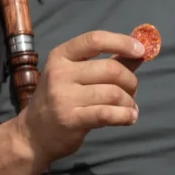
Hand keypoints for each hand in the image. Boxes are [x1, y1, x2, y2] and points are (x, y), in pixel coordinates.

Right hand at [16, 30, 141, 164]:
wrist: (33, 134)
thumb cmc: (60, 100)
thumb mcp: (76, 75)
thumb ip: (109, 62)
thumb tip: (141, 50)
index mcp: (60, 56)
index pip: (94, 40)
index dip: (121, 42)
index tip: (140, 50)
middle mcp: (59, 73)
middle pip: (111, 69)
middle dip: (130, 81)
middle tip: (131, 91)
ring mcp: (63, 97)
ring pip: (113, 93)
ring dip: (129, 102)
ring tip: (128, 108)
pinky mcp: (71, 120)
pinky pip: (108, 114)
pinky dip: (125, 115)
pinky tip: (129, 117)